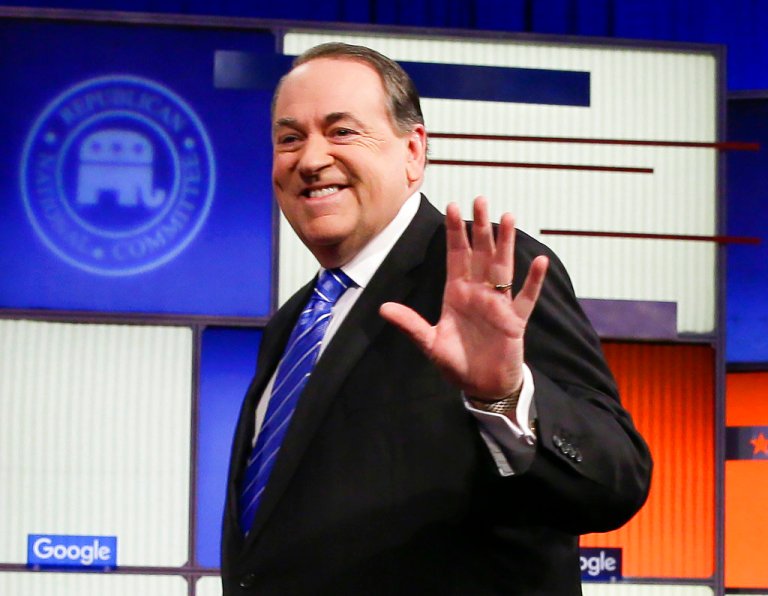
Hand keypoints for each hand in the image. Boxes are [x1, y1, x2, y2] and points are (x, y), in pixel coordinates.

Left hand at [379, 196, 548, 400]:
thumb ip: (411, 325)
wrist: (481, 386)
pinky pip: (525, 297)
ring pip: (503, 267)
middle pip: (480, 253)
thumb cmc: (456, 363)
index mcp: (456, 293)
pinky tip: (540, 262)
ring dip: (506, 243)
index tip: (453, 207)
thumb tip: (383, 308)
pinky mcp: (514, 321)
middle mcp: (478, 292)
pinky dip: (533, 281)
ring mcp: (498, 304)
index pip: (455, 256)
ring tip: (509, 217)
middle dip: (480, 227)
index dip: (455, 232)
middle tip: (480, 199)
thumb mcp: (430, 343)